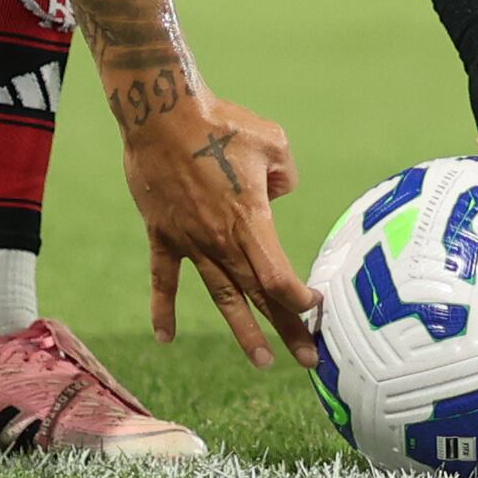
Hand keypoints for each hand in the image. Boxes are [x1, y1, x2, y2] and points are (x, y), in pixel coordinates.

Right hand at [122, 89, 314, 361]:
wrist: (162, 116)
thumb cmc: (222, 124)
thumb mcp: (273, 142)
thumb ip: (286, 175)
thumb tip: (278, 194)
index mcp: (250, 221)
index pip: (278, 276)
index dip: (298, 296)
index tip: (315, 305)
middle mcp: (221, 241)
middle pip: (258, 294)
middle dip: (286, 328)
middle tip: (308, 361)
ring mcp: (190, 242)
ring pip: (222, 296)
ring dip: (243, 331)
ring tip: (263, 362)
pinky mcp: (163, 235)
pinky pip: (165, 280)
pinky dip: (163, 309)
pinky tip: (164, 338)